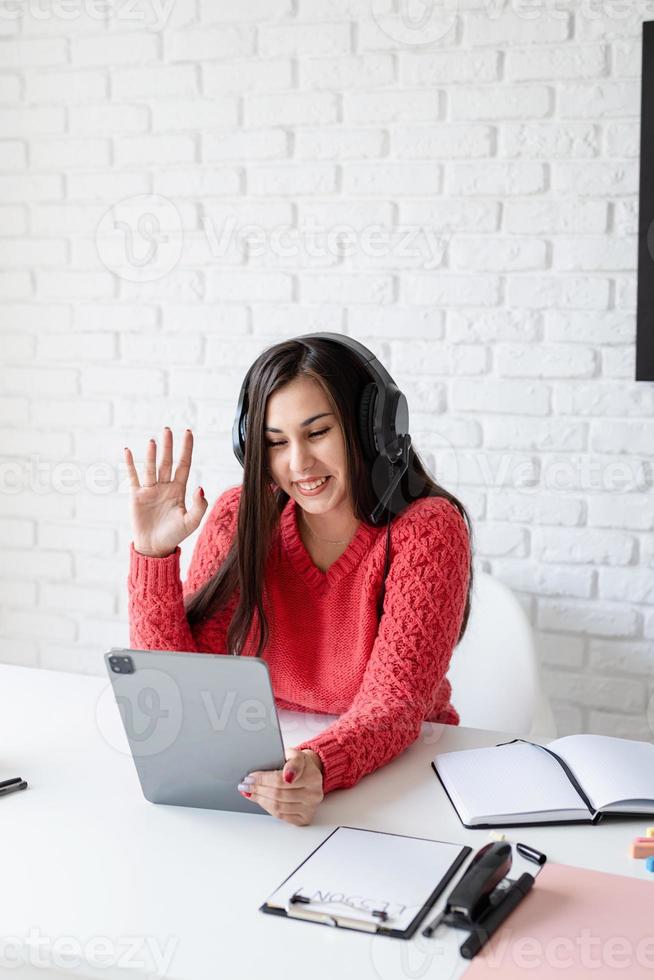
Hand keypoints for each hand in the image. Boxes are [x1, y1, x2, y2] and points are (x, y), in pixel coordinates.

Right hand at [124, 427, 207, 558]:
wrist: (154, 548)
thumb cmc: (174, 536)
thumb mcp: (190, 522)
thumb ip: (199, 506)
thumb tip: (201, 487)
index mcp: (179, 490)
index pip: (184, 465)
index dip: (186, 449)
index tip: (188, 433)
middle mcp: (164, 486)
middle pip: (167, 462)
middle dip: (168, 446)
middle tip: (168, 430)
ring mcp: (150, 490)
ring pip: (151, 467)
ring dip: (151, 454)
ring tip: (153, 441)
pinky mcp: (136, 496)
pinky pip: (132, 477)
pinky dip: (130, 464)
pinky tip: (128, 451)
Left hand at [238, 748, 323, 826]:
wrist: (309, 774)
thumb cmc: (299, 764)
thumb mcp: (294, 754)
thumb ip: (291, 760)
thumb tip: (286, 774)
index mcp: (312, 775)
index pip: (281, 779)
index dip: (263, 779)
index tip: (250, 777)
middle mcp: (314, 793)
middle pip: (278, 794)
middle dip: (258, 789)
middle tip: (246, 784)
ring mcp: (310, 807)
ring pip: (278, 807)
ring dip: (260, 799)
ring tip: (250, 792)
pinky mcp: (304, 818)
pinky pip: (281, 816)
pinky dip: (268, 808)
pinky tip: (261, 800)